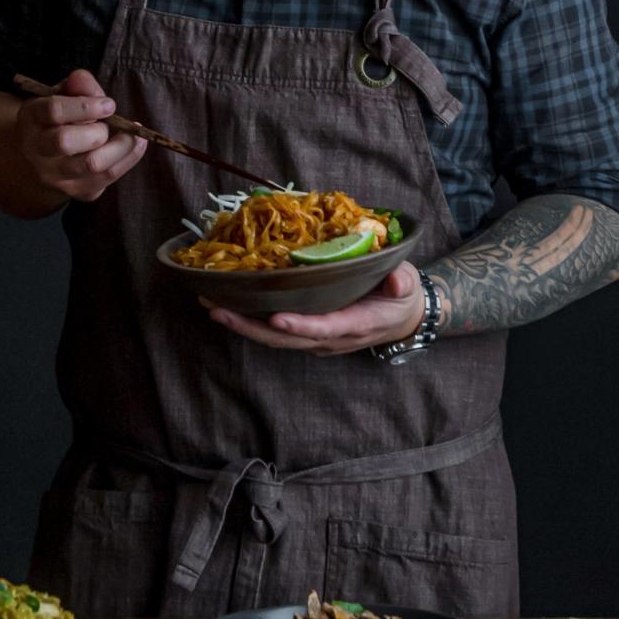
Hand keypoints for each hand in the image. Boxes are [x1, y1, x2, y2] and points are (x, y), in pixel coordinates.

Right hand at [16, 68, 146, 201]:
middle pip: (66, 142)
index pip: (53, 111)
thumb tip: (82, 78)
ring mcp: (54, 175)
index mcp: (31, 119)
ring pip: (92, 164)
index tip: (109, 104)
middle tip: (109, 123)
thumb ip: (77, 85)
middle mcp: (36, 151)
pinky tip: (136, 144)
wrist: (48, 155)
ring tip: (132, 133)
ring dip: (120, 146)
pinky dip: (129, 158)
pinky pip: (108, 177)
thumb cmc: (61, 118)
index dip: (85, 106)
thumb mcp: (64, 94)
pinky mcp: (76, 191)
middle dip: (97, 130)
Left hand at [201, 260, 426, 356]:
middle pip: (287, 338)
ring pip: (275, 338)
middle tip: (218, 309)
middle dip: (251, 327)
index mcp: (356, 323)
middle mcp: (331, 337)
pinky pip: (275, 332)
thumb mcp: (407, 284)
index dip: (301, 326)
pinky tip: (225, 305)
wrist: (400, 316)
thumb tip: (398, 280)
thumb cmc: (400, 294)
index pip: (326, 328)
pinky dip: (249, 321)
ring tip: (211, 305)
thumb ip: (401, 281)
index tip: (276, 319)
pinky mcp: (307, 332)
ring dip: (242, 324)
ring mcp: (316, 337)